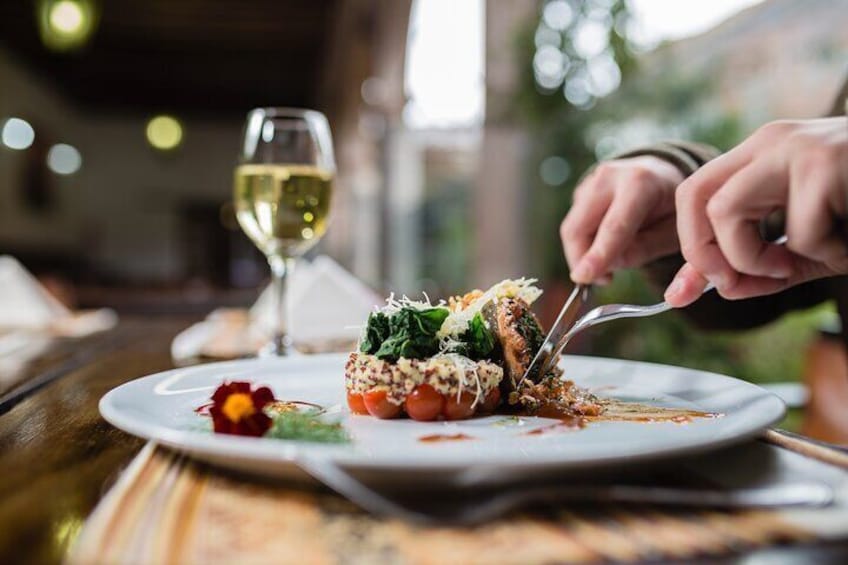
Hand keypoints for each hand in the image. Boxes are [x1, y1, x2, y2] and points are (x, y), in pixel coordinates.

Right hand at [561, 156, 683, 283]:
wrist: (662, 174)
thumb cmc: (671, 208)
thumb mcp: (672, 232)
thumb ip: (644, 250)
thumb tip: (608, 266)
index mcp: (640, 183)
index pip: (614, 226)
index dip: (598, 254)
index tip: (583, 278)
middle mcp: (609, 177)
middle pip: (578, 226)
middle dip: (581, 260)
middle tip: (604, 280)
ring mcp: (590, 181)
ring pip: (571, 228)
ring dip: (582, 255)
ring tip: (608, 267)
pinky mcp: (580, 190)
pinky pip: (574, 225)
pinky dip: (584, 244)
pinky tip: (606, 246)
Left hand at [666, 118, 847, 306]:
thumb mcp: (807, 242)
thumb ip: (757, 265)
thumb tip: (710, 290)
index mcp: (759, 156)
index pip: (692, 194)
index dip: (691, 246)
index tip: (704, 287)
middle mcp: (770, 142)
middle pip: (694, 197)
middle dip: (705, 252)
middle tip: (739, 282)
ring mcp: (797, 148)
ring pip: (728, 212)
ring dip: (759, 258)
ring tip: (816, 257)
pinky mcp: (826, 163)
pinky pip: (798, 232)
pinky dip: (827, 254)